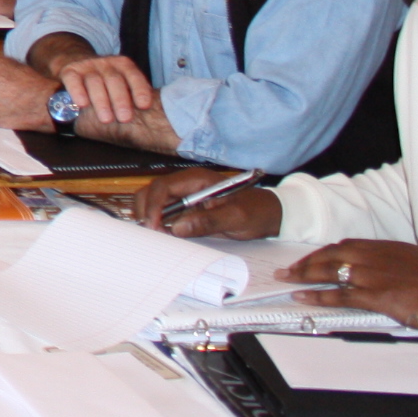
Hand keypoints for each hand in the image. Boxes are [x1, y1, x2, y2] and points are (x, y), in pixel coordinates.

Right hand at [58, 51, 161, 127]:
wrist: (74, 62)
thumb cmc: (104, 82)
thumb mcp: (120, 82)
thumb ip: (132, 94)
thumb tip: (153, 117)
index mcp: (122, 65)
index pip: (133, 75)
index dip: (140, 90)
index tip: (144, 106)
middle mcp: (105, 63)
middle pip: (114, 79)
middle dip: (120, 100)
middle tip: (125, 119)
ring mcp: (87, 66)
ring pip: (94, 81)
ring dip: (101, 101)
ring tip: (107, 119)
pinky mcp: (69, 71)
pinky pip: (73, 80)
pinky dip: (78, 92)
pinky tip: (82, 104)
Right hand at [136, 167, 282, 235]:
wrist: (271, 215)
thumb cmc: (256, 211)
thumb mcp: (236, 217)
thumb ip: (207, 221)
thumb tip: (176, 228)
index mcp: (196, 179)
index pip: (163, 187)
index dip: (153, 205)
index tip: (153, 225)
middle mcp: (186, 186)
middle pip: (152, 192)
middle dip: (146, 211)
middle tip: (151, 233)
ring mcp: (185, 198)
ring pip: (154, 203)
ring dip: (151, 218)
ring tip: (157, 236)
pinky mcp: (187, 210)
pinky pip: (165, 215)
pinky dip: (159, 224)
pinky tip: (164, 236)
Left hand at [281, 240, 417, 359]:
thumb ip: (396, 263)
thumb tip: (383, 271)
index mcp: (388, 247)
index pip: (346, 245)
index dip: (325, 252)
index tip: (312, 258)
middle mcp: (377, 256)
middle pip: (331, 254)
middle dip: (307, 261)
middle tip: (289, 268)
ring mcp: (375, 275)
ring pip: (329, 270)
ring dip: (304, 275)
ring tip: (287, 279)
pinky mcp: (377, 295)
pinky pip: (339, 294)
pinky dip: (318, 294)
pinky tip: (303, 296)